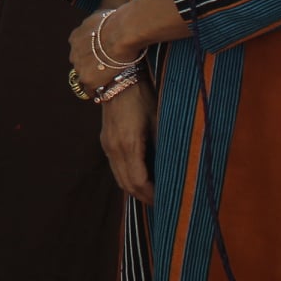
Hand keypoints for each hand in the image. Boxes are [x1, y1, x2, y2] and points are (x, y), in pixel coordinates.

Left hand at [69, 6, 136, 93]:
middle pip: (80, 63)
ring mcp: (79, 66)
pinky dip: (96, 91)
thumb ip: (97, 22)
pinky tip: (105, 90)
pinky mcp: (88, 79)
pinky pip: (90, 90)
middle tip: (105, 68)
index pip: (80, 49)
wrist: (121, 32)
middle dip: (91, 65)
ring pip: (84, 76)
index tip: (99, 56)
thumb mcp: (101, 15)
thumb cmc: (117, 21)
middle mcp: (73, 52)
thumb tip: (104, 19)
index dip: (91, 53)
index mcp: (75, 37)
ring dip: (94, 78)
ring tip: (107, 81)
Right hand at [100, 79, 156, 203]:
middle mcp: (113, 148)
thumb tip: (176, 167)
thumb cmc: (142, 96)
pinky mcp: (105, 140)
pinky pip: (115, 167)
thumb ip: (164, 145)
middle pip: (126, 185)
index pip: (138, 182)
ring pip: (119, 178)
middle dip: (144, 196)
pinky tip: (141, 176)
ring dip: (134, 188)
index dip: (152, 195)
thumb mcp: (159, 120)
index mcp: (128, 144)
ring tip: (152, 193)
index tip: (167, 201)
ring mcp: (106, 145)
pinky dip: (127, 177)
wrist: (117, 77)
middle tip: (162, 202)